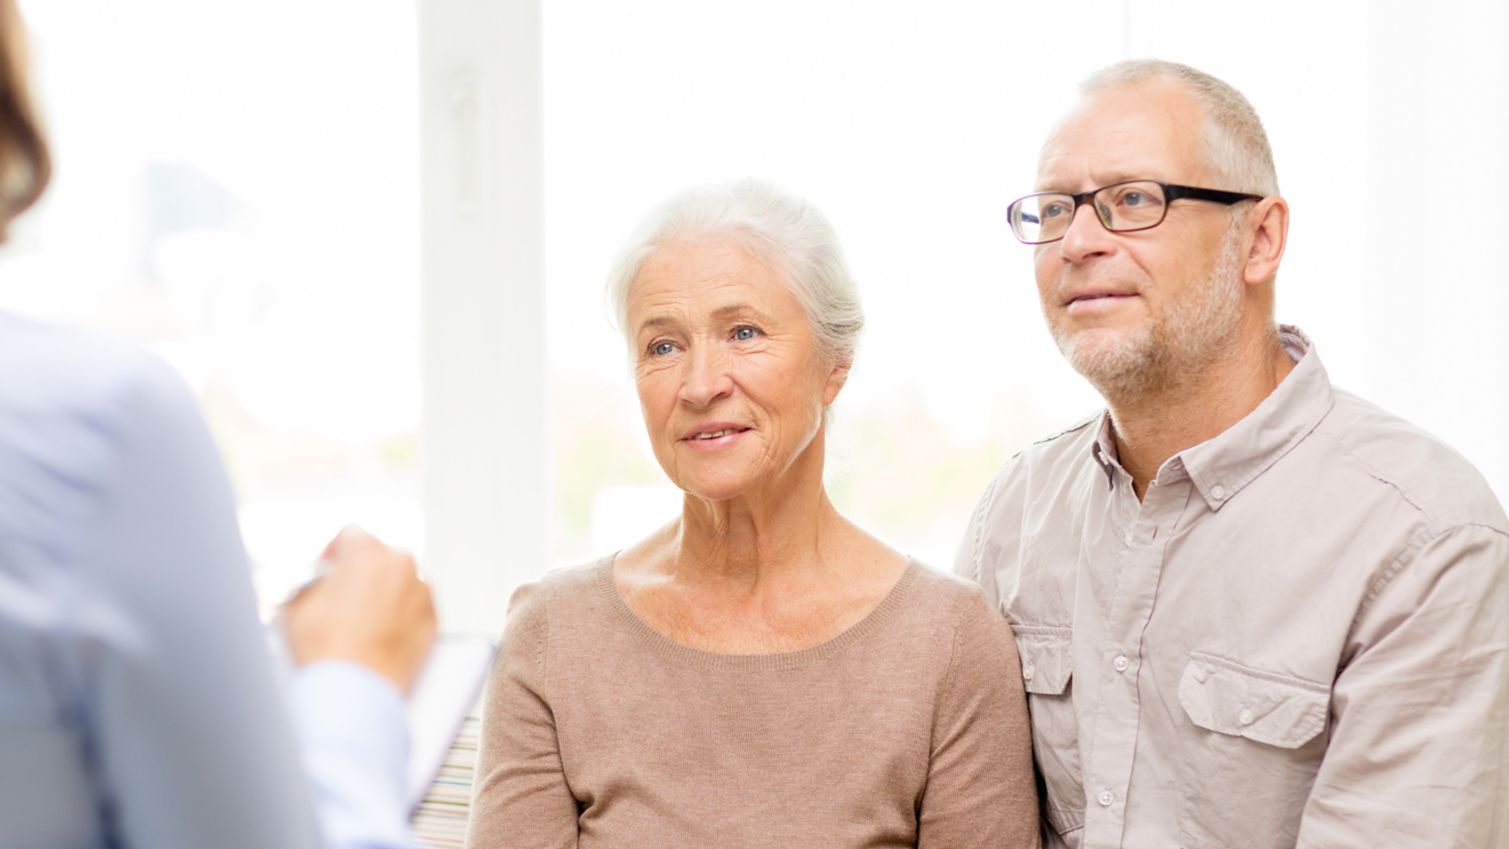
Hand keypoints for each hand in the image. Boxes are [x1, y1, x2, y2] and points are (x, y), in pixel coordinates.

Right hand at [282, 526, 437, 693]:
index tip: (328, 568)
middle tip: (343, 597)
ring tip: (361, 621)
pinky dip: (401, 614)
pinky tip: (379, 634)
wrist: (354, 693)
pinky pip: (415, 607)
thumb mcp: (298, 604)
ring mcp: (421, 593)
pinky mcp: (433, 620)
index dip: (333, 553)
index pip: (349, 535)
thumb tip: (321, 583)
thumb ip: (315, 581)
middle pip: (379, 557)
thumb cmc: (327, 652)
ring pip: (400, 582)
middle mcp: (401, 565)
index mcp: (366, 552)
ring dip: (384, 593)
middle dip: (361, 572)